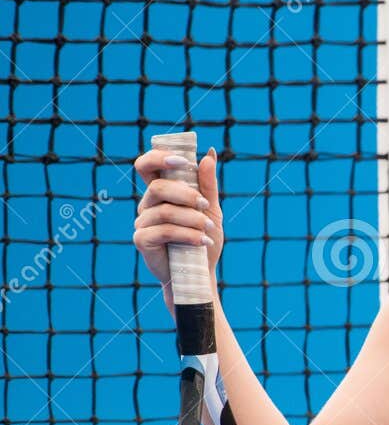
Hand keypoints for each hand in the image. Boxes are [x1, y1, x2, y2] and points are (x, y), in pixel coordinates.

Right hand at [132, 144, 223, 304]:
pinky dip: (187, 234)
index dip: (160, 157)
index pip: (147, 165)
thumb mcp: (210, 209)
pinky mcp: (141, 240)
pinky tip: (202, 241)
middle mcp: (148, 204)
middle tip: (204, 204)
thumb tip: (209, 152)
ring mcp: (142, 222)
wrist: (200, 272)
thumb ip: (208, 183)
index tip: (184, 161)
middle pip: (158, 186)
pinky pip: (164, 231)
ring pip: (165, 210)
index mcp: (161, 192)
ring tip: (208, 229)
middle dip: (186, 194)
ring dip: (192, 219)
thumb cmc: (203, 239)